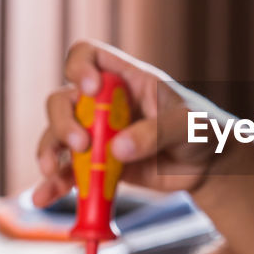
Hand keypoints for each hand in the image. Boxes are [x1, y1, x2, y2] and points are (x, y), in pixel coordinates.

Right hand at [33, 40, 225, 206]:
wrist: (209, 166)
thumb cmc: (203, 130)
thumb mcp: (189, 125)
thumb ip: (157, 132)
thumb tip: (117, 149)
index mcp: (127, 80)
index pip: (89, 55)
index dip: (80, 66)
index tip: (89, 89)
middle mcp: (105, 104)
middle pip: (63, 100)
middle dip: (62, 121)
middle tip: (82, 144)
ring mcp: (98, 134)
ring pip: (57, 136)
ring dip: (50, 152)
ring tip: (55, 172)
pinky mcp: (98, 165)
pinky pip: (69, 173)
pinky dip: (54, 185)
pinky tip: (45, 198)